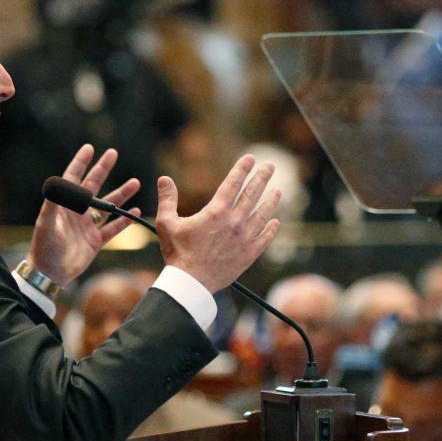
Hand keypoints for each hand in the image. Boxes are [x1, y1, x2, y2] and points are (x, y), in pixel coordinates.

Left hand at [28, 144, 139, 284]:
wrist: (50, 274)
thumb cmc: (44, 247)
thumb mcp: (46, 224)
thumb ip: (52, 203)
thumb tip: (57, 181)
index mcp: (64, 205)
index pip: (73, 178)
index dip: (81, 163)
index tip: (90, 148)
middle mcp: (76, 212)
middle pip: (93, 186)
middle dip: (103, 169)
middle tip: (113, 153)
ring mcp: (87, 226)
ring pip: (107, 206)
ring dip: (121, 193)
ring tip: (135, 182)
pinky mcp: (96, 241)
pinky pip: (113, 228)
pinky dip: (125, 220)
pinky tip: (135, 211)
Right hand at [156, 155, 280, 292]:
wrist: (191, 282)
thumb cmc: (178, 253)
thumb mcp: (167, 224)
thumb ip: (167, 200)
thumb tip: (164, 179)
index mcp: (217, 211)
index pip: (233, 183)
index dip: (242, 169)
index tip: (250, 158)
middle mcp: (235, 222)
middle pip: (253, 194)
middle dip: (262, 177)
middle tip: (270, 166)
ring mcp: (245, 238)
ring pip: (263, 214)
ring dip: (271, 200)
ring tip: (278, 190)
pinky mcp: (249, 254)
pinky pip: (265, 238)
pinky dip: (271, 228)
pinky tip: (275, 222)